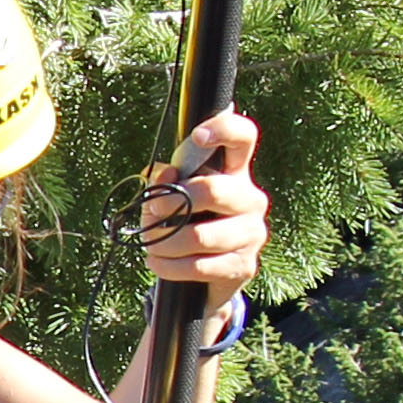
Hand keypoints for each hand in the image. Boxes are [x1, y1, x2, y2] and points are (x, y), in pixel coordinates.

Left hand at [137, 110, 268, 296]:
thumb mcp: (171, 197)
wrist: (204, 272)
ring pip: (200, 236)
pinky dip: (169, 266)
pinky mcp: (243, 265)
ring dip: (164, 242)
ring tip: (150, 245)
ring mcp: (252, 233)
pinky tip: (157, 262)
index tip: (197, 136)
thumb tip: (165, 175)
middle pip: (213, 190)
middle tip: (151, 209)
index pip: (244, 137)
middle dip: (172, 202)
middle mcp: (250, 199)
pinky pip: (199, 266)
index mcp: (236, 172)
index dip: (224, 129)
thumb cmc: (187, 222)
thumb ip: (164, 183)